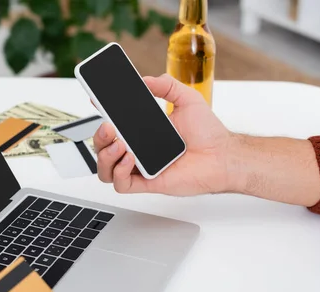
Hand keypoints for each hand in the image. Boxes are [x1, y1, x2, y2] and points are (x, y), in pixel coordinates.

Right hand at [94, 73, 235, 196]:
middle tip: (109, 126)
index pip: (114, 126)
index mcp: (143, 131)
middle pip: (103, 148)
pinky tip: (130, 159)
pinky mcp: (147, 183)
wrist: (223, 156)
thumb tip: (147, 79)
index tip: (96, 101)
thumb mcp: (188, 99)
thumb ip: (167, 85)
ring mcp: (141, 167)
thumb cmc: (209, 134)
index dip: (101, 116)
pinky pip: (121, 184)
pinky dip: (120, 172)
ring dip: (105, 156)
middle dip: (99, 137)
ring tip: (120, 144)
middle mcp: (138, 150)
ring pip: (106, 169)